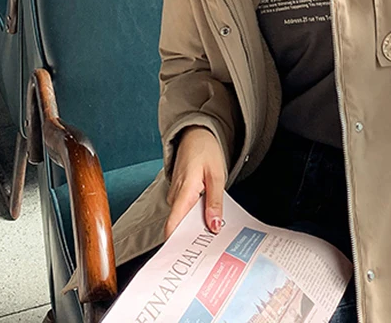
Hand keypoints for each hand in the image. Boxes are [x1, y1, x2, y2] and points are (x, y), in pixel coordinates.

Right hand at [164, 125, 226, 239]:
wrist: (195, 134)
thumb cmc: (206, 150)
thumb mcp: (217, 175)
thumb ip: (215, 201)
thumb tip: (214, 226)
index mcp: (184, 192)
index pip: (173, 225)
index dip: (178, 243)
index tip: (189, 256)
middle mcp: (175, 196)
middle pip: (180, 226)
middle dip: (195, 236)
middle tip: (213, 247)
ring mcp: (176, 195)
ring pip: (185, 218)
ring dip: (198, 225)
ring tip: (214, 233)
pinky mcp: (179, 194)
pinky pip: (186, 210)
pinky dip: (197, 215)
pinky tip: (209, 217)